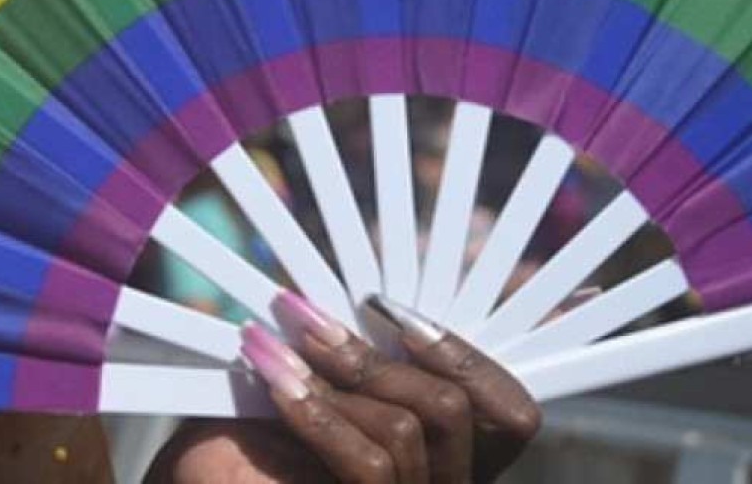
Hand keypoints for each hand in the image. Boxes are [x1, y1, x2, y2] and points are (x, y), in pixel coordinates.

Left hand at [147, 292, 539, 482]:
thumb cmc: (243, 447)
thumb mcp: (311, 388)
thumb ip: (355, 357)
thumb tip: (376, 289)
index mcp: (440, 457)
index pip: (509, 413)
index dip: (470, 354)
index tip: (391, 307)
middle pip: (461, 411)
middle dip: (381, 350)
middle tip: (310, 314)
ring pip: (410, 431)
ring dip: (338, 371)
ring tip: (274, 340)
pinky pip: (370, 462)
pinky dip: (317, 410)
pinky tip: (272, 378)